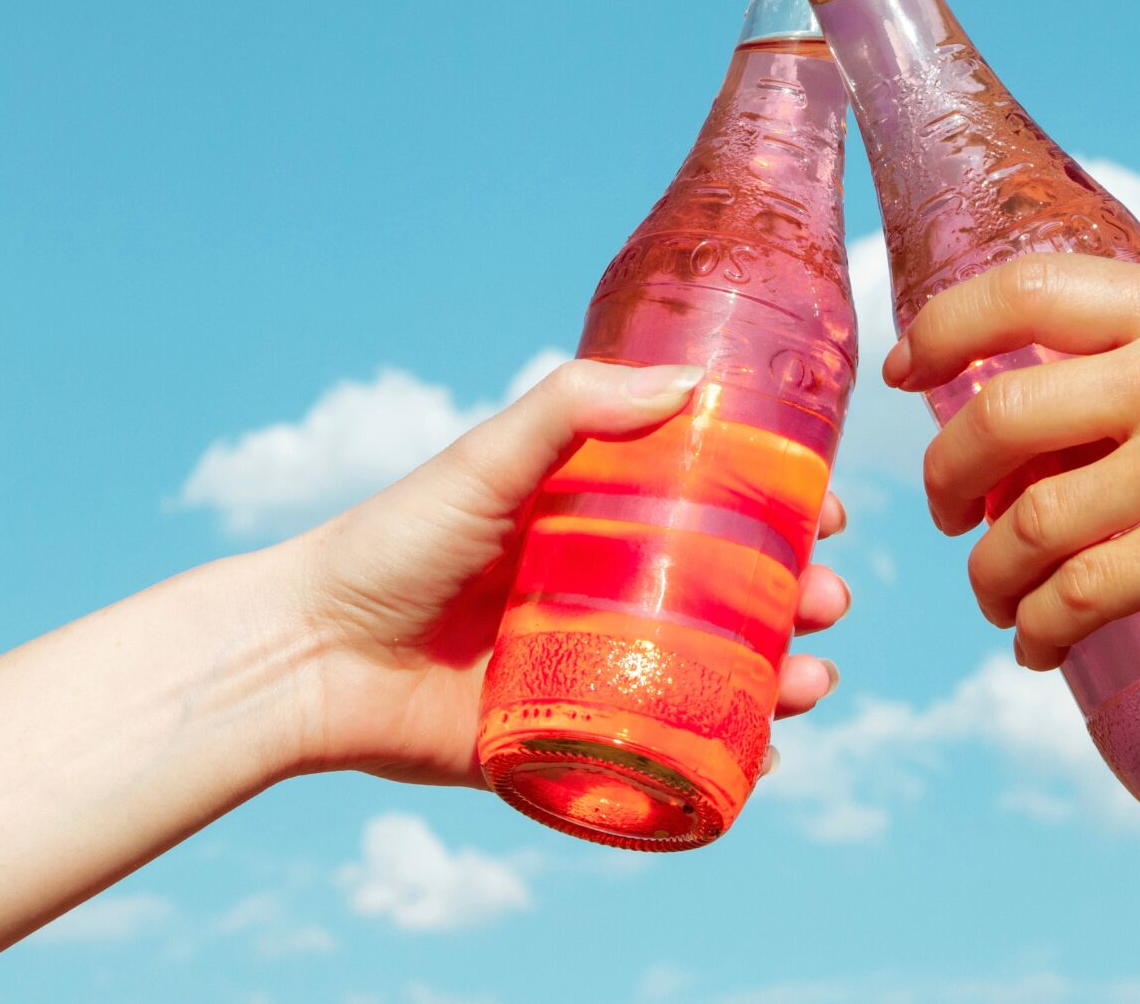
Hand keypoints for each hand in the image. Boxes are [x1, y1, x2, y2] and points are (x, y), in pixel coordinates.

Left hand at [269, 359, 851, 785]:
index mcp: (597, 519)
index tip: (829, 514)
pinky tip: (764, 756)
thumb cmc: (394, 542)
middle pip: (732, 597)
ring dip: (779, 679)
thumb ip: (576, 409)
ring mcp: (594, 671)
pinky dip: (725, 759)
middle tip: (827, 602)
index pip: (714, 507)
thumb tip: (692, 381)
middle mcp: (606, 592)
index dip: (781, 511)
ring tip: (809, 682)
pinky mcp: (569, 743)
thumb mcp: (489, 459)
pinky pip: (664, 754)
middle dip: (798, 601)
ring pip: (714, 676)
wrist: (311, 656)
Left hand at [888, 255, 1139, 668]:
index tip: (904, 372)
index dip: (943, 327)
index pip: (1026, 287)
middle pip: (1000, 413)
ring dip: (988, 572)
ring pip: (1028, 519)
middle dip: (947, 474)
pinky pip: (1077, 594)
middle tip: (946, 512)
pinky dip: (1036, 627)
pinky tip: (1033, 643)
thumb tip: (1036, 380)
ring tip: (995, 597)